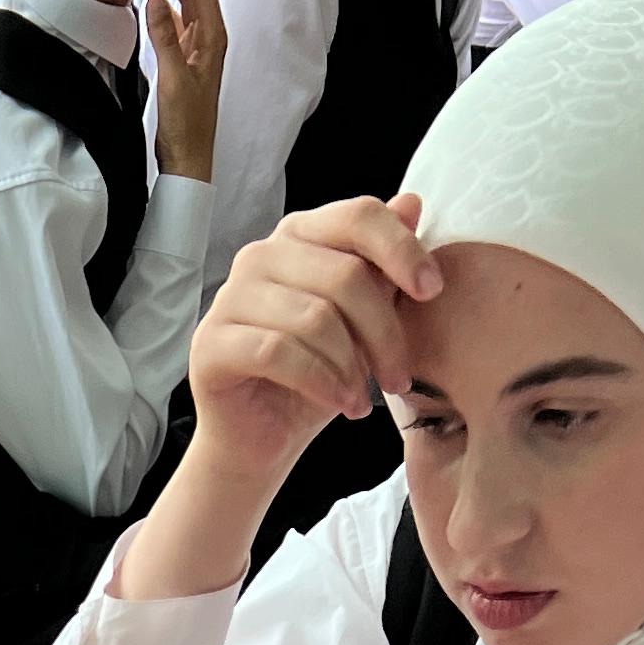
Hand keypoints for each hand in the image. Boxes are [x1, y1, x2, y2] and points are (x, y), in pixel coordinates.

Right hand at [141, 0, 226, 183]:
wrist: (188, 159)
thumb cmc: (186, 126)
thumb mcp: (173, 79)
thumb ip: (163, 35)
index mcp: (213, 37)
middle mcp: (209, 36)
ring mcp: (197, 46)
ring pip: (185, 0)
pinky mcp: (184, 56)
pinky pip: (175, 20)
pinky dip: (163, 4)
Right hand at [182, 194, 441, 498]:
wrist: (261, 440)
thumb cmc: (314, 378)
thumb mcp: (362, 322)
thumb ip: (381, 266)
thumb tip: (413, 204)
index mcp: (299, 237)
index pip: (357, 216)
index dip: (402, 249)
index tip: (432, 291)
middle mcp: (260, 256)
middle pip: (344, 275)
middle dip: (384, 333)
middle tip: (399, 378)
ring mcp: (230, 297)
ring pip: (315, 317)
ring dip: (353, 367)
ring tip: (364, 399)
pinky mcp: (211, 343)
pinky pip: (279, 352)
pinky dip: (321, 381)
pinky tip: (341, 403)